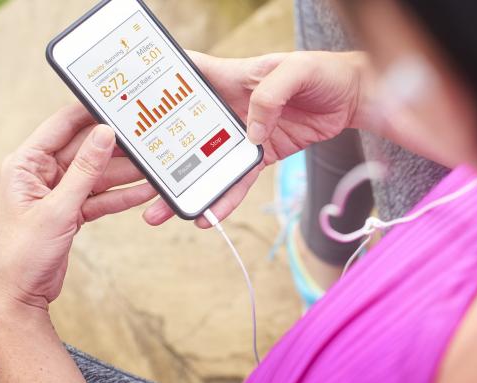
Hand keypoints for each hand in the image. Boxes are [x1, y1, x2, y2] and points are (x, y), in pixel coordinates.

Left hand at [0, 105, 155, 311]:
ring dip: (126, 174)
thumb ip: (85, 170)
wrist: (16, 296)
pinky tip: (145, 192)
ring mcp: (58, 193)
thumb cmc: (20, 255)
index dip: (90, 112)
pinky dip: (122, 197)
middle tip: (146, 139)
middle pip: (87, 151)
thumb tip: (104, 135)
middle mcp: (41, 175)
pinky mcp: (71, 212)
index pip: (62, 126)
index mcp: (26, 164)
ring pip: (99, 175)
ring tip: (154, 167)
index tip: (118, 103)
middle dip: (117, 148)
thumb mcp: (58, 208)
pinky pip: (101, 197)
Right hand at [142, 51, 370, 227]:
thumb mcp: (296, 72)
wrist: (352, 98)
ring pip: (207, 162)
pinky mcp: (262, 155)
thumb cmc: (323, 73)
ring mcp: (244, 133)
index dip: (156, 84)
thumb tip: (249, 133)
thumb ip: (269, 96)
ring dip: (185, 185)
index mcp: (231, 77)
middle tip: (134, 175)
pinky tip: (210, 215)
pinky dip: (225, 198)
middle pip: (186, 130)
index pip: (186, 76)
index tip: (125, 101)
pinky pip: (239, 180)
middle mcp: (230, 107)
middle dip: (159, 153)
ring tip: (161, 210)